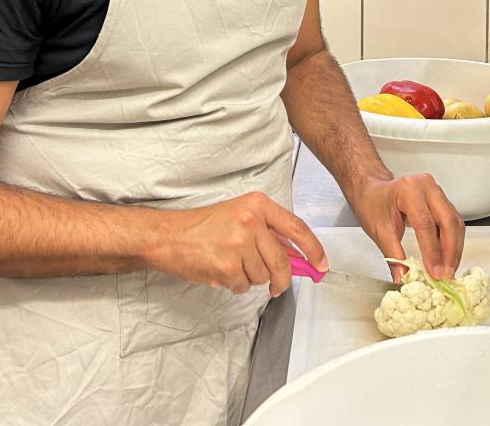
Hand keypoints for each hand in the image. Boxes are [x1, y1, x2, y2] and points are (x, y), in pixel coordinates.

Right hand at [150, 191, 326, 297]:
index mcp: (258, 204)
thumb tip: (296, 255)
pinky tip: (221, 270)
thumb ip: (268, 230)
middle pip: (282, 260)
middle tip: (277, 285)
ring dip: (251, 278)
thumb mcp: (239, 214)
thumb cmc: (202, 226)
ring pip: (263, 276)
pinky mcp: (227, 267)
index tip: (321, 264)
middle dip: (282, 278)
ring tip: (231, 264)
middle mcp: (251, 222)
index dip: (314, 249)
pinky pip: (244, 286)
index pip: (297, 228)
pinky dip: (235, 284)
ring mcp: (239, 245)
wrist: (168, 236)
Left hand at [347, 174, 465, 281]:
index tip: (434, 272)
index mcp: (409, 190)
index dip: (432, 251)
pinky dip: (453, 242)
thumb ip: (393, 255)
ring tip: (449, 270)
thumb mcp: (379, 231)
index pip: (425, 224)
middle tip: (446, 275)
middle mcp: (427, 187)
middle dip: (450, 252)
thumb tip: (403, 277)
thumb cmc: (372, 204)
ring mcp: (437, 192)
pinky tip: (448, 258)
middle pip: (447, 222)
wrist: (373, 190)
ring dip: (454, 249)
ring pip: (454, 223)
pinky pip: (453, 222)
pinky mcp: (442, 200)